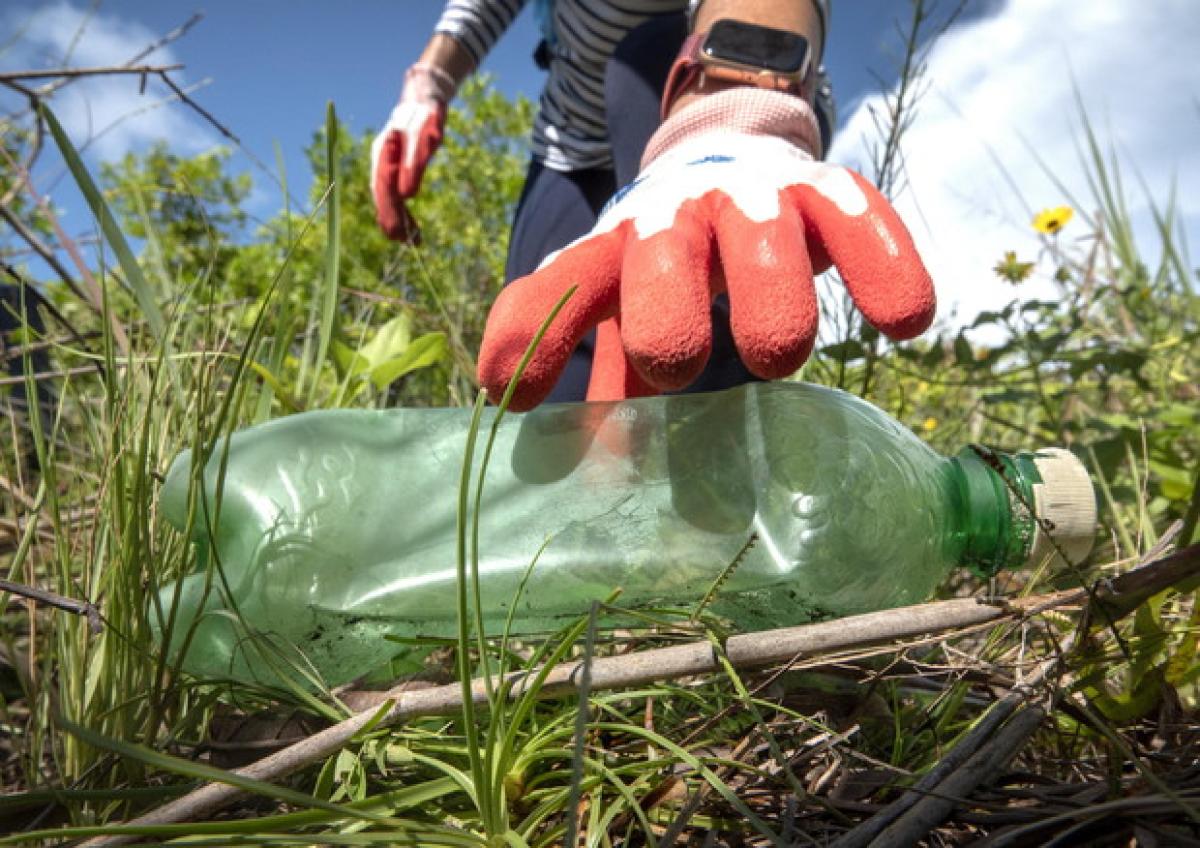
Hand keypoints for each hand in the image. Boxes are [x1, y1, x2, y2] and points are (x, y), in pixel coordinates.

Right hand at [369, 64, 453, 241]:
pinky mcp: (397, 167)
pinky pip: (396, 193)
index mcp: (384, 154)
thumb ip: (415, 164)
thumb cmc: (425, 114)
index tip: (398, 233)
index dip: (390, 212)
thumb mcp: (425, 137)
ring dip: (399, 219)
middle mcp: (382, 161)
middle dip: (394, 221)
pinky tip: (411, 225)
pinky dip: (403, 209)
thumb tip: (408, 195)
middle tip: (408, 244)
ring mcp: (388, 164)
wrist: (424, 97)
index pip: (383, 189)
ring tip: (413, 240)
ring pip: (390, 197)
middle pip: (384, 196)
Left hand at [478, 90, 935, 410]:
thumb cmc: (673, 263)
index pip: (567, 284)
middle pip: (662, 252)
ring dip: (770, 297)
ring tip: (777, 358)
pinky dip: (881, 263)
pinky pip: (857, 214)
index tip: (512, 395)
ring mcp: (752, 195)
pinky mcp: (825, 187)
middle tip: (675, 366)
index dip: (532, 332)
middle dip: (665, 308)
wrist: (733, 157)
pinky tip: (903, 321)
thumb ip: (615, 384)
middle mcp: (678, 214)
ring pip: (762, 235)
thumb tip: (596, 478)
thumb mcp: (632, 312)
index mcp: (619, 249)